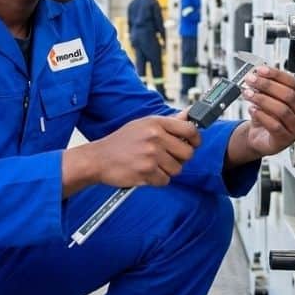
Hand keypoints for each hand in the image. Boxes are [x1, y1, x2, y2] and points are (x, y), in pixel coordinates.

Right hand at [62, 111, 200, 195]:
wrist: (98, 159)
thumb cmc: (121, 142)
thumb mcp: (143, 125)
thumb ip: (168, 122)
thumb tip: (190, 114)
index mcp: (156, 123)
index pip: (189, 129)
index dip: (196, 138)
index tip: (194, 143)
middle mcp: (155, 137)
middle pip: (187, 153)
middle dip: (180, 158)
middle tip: (167, 157)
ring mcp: (151, 155)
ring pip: (177, 169)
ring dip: (167, 170)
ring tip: (152, 165)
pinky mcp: (146, 171)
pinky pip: (165, 180)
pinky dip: (158, 180)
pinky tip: (146, 173)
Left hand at [233, 67, 294, 160]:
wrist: (261, 137)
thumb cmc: (269, 117)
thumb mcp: (271, 99)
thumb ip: (269, 87)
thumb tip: (260, 74)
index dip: (277, 75)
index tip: (261, 70)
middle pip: (289, 95)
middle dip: (268, 85)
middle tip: (252, 80)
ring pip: (282, 110)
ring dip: (262, 99)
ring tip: (249, 94)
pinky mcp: (285, 139)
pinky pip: (274, 125)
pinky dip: (261, 115)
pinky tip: (252, 109)